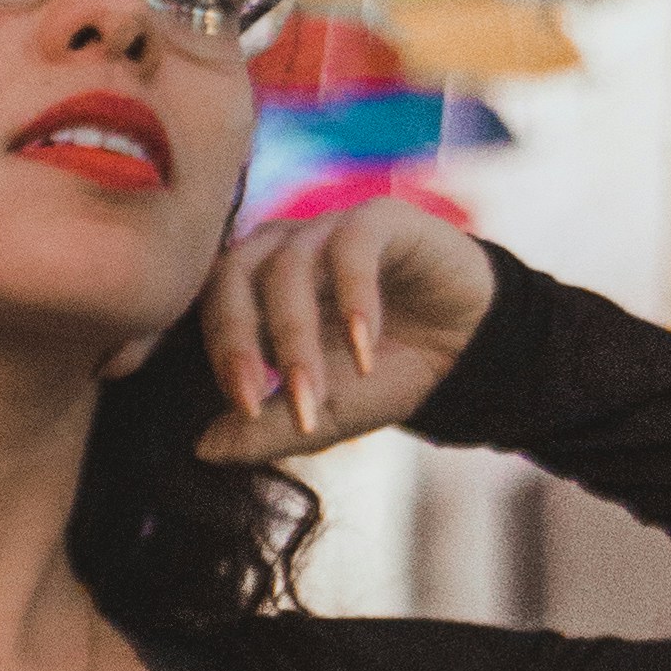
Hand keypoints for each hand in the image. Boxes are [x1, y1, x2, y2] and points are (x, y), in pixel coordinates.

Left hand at [195, 198, 494, 461]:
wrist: (467, 346)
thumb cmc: (385, 371)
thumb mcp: (327, 413)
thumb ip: (268, 431)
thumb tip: (203, 450)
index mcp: (255, 286)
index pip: (213, 309)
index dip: (222, 357)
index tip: (242, 410)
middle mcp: (282, 250)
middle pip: (233, 278)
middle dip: (240, 343)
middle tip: (254, 399)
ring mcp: (328, 229)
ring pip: (289, 268)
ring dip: (297, 338)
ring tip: (316, 394)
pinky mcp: (379, 219)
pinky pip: (352, 247)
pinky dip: (352, 298)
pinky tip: (363, 346)